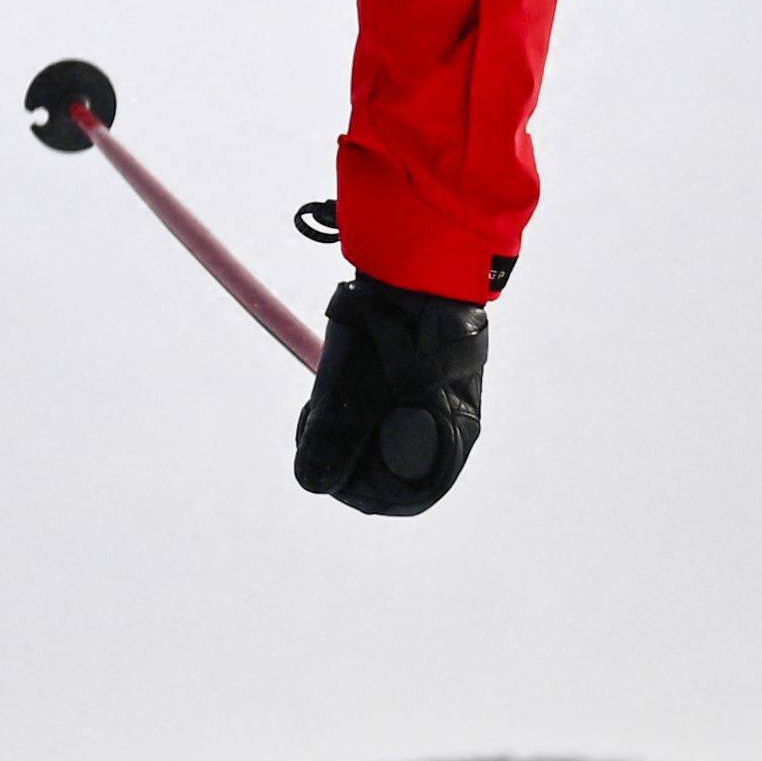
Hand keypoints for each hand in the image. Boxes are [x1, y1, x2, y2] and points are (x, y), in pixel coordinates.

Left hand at [294, 275, 487, 516]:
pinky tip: (341, 380)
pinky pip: (386, 408)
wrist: (419, 264)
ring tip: (327, 397)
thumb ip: (334, 439)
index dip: (355, 489)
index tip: (323, 463)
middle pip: (387, 469)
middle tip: (317, 422)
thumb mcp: (355, 389)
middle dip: (345, 454)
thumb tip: (312, 482)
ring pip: (381, 437)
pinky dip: (359, 403)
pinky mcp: (419, 379)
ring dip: (348, 427)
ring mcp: (435, 402)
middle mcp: (450, 428)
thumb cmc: (395, 331)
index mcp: (449, 441)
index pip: (400, 496)